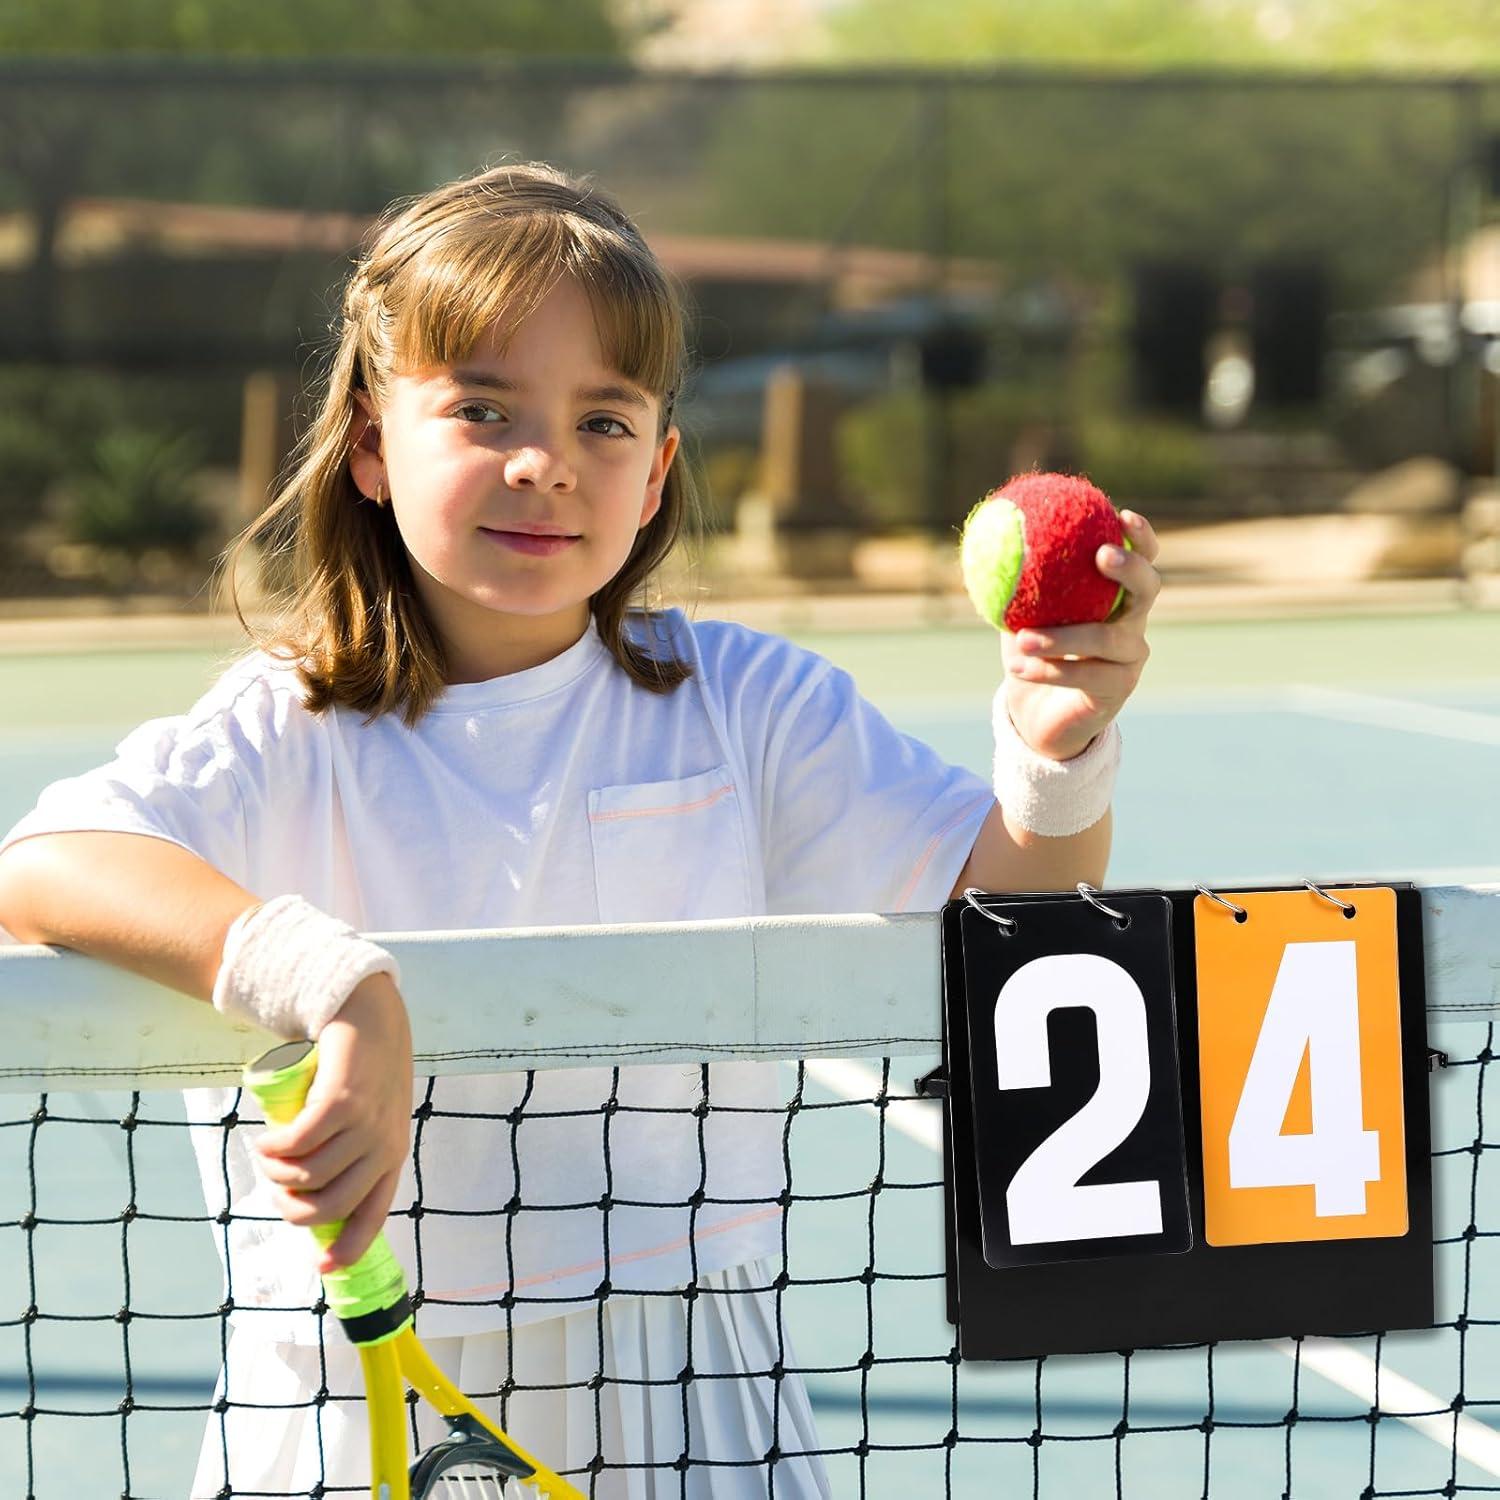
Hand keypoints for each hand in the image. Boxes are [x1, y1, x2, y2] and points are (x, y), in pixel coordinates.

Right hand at [252, 972, 413, 1271]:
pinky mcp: (341, 1102)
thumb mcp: (371, 1117)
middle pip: (330, 1207)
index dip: (348, 1248)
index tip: (322, 1266)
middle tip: (275, 1188)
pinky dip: (273, 1147)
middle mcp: (382, 1147)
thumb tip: (315, 1195)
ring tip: (265, 1154)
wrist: (370, 1016)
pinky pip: (297, 1143)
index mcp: (391, 1158)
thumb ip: (354, 1152)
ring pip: (308, 1176)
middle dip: (292, 1209)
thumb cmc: (365, 1072)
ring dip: (275, 1173)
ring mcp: (365, 1125)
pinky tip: (265, 1138)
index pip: (373, 1216)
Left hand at [1001, 509, 1160, 761]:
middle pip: (1148, 589)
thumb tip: (987, 539)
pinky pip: (1085, 676)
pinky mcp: (1118, 689)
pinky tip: (1016, 667)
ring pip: (1106, 639)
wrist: (1038, 713)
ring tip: (1022, 638)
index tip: (1122, 514)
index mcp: (1115, 595)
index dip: (1140, 536)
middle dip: (1130, 568)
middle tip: (1101, 556)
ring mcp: (1131, 658)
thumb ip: (1014, 581)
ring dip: (1062, 637)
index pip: (1142, 558)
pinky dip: (1048, 670)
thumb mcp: (1019, 612)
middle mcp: (1133, 622)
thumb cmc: (1032, 652)